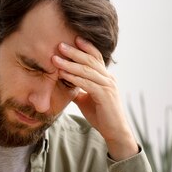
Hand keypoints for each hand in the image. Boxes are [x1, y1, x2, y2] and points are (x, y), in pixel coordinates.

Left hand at [52, 36, 137, 160]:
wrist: (114, 132)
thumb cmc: (101, 115)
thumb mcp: (86, 99)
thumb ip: (78, 89)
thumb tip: (65, 83)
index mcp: (105, 77)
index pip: (96, 57)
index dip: (85, 47)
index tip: (73, 39)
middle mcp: (108, 79)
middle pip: (90, 60)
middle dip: (74, 52)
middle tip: (60, 45)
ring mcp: (108, 86)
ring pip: (87, 70)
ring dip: (70, 63)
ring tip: (56, 58)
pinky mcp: (104, 95)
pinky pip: (87, 83)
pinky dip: (74, 77)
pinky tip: (63, 74)